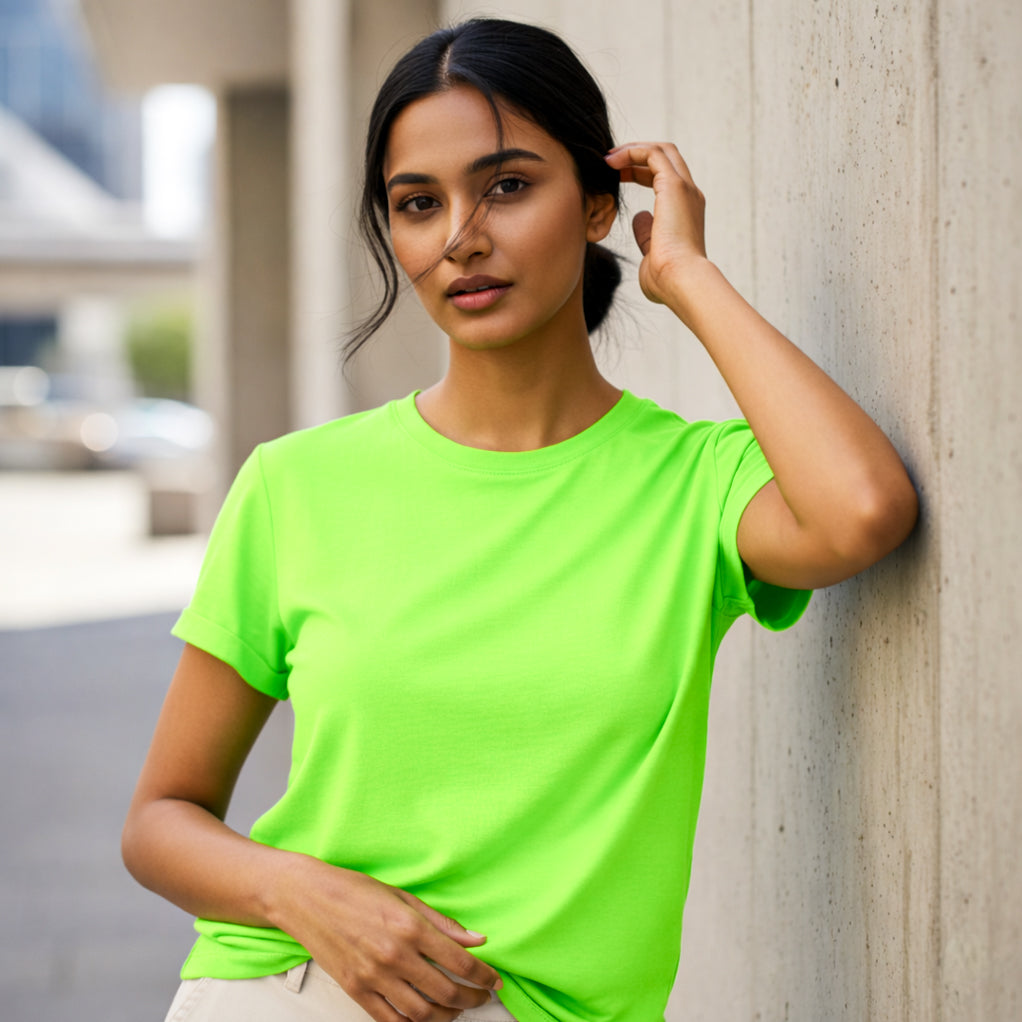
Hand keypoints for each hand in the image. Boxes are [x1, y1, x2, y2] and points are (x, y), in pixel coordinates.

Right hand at [274, 857, 502, 1021]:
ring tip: (456, 1009)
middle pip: (446, 992)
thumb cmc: (355, 890)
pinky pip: (390, 1020)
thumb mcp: (404, 897)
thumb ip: (442, 923)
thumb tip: (477, 940)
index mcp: (410, 927)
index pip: (460, 962)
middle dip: (472, 999)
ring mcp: (373, 977)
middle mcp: (394, 956)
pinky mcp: (356, 991)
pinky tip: (425, 1016)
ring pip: (421, 1013)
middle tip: (482, 997)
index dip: (484, 976)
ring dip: (446, 1016)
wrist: (307, 898)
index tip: (495, 980)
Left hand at [604, 142, 707, 307]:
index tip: (618, 177)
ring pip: (660, 151)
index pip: (666, 178)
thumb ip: (646, 234)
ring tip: (607, 159)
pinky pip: (652, 154)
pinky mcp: (674, 186)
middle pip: (666, 158)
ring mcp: (684, 188)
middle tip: (610, 162)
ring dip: (632, 150)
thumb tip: (638, 219)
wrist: (680, 281)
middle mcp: (690, 195)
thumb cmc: (666, 279)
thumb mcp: (651, 252)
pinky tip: (611, 162)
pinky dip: (631, 152)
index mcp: (686, 211)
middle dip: (637, 155)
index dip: (641, 173)